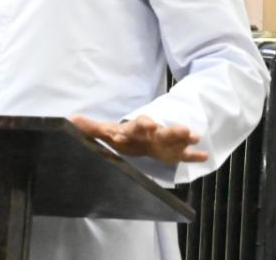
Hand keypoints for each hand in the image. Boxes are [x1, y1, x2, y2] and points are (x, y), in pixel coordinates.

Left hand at [69, 114, 208, 165]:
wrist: (147, 133)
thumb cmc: (124, 135)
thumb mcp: (107, 131)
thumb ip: (91, 128)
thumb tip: (71, 120)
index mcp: (135, 129)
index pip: (135, 126)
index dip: (136, 126)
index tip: (139, 127)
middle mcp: (151, 133)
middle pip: (157, 130)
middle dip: (163, 129)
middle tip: (170, 127)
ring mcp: (164, 141)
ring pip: (174, 137)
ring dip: (182, 136)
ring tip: (193, 135)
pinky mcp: (174, 151)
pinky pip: (185, 153)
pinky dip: (194, 154)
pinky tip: (204, 155)